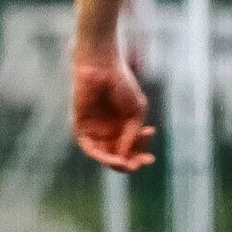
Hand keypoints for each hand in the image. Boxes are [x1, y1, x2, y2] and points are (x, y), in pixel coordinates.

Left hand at [72, 49, 155, 171]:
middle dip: (130, 162)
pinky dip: (101, 155)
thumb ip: (131, 136)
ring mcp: (95, 129)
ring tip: (128, 164)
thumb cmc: (122, 85)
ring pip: (104, 154)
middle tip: (140, 164)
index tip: (151, 158)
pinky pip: (89, 147)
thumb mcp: (135, 114)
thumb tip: (124, 158)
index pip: (130, 149)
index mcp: (122, 126)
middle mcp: (108, 130)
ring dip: (116, 163)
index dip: (140, 156)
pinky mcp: (81, 126)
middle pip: (118, 155)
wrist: (103, 68)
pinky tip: (114, 158)